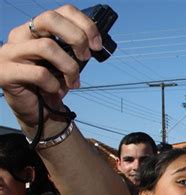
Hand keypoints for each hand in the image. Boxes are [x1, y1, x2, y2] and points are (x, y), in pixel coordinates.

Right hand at [0, 5, 101, 134]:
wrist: (39, 112)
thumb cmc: (52, 85)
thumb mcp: (67, 63)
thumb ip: (75, 50)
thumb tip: (94, 43)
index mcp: (37, 29)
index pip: (62, 11)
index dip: (84, 24)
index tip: (97, 45)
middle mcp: (21, 35)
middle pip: (50, 19)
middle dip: (76, 38)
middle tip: (85, 57)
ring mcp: (11, 52)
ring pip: (47, 47)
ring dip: (69, 67)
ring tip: (73, 82)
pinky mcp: (6, 72)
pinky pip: (39, 73)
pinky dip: (54, 84)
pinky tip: (55, 91)